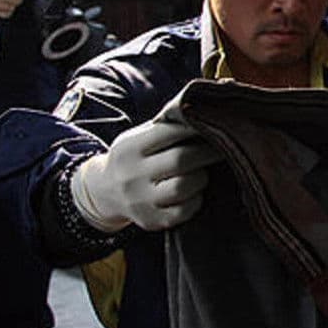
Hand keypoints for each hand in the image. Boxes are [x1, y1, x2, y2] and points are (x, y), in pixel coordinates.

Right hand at [69, 119, 221, 231]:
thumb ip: (168, 125)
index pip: (169, 132)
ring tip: (204, 170)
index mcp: (130, 147)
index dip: (196, 127)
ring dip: (202, 177)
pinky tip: (195, 191)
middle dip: (208, 152)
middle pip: (181, 160)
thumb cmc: (135, 157)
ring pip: (185, 186)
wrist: (103, 191)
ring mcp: (140, 200)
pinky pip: (186, 210)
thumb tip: (207, 106)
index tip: (215, 124)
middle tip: (224, 147)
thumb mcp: (140, 137)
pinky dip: (197, 199)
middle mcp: (131, 174)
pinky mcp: (151, 220)